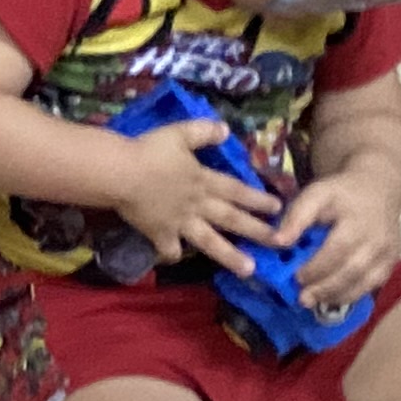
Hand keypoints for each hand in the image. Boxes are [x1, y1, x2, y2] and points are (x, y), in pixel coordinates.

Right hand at [115, 116, 281, 275]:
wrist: (121, 174)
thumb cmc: (148, 151)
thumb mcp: (179, 133)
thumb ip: (203, 131)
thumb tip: (225, 129)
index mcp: (204, 181)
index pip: (238, 191)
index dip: (259, 199)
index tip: (279, 208)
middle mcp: (197, 205)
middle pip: (232, 219)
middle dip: (258, 231)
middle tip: (280, 243)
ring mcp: (179, 222)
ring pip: (210, 242)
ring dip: (231, 256)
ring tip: (250, 270)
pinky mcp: (159, 233)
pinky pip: (170, 248)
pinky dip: (173, 254)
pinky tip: (176, 256)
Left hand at [271, 166, 400, 312]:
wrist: (377, 190)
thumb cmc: (340, 194)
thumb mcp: (315, 195)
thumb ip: (296, 217)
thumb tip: (277, 242)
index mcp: (358, 220)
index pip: (339, 248)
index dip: (317, 267)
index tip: (296, 278)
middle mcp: (378, 238)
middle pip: (354, 270)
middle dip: (326, 287)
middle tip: (302, 298)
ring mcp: (389, 252)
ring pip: (366, 282)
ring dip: (338, 295)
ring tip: (313, 301)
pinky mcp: (392, 262)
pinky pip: (373, 284)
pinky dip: (352, 294)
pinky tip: (332, 297)